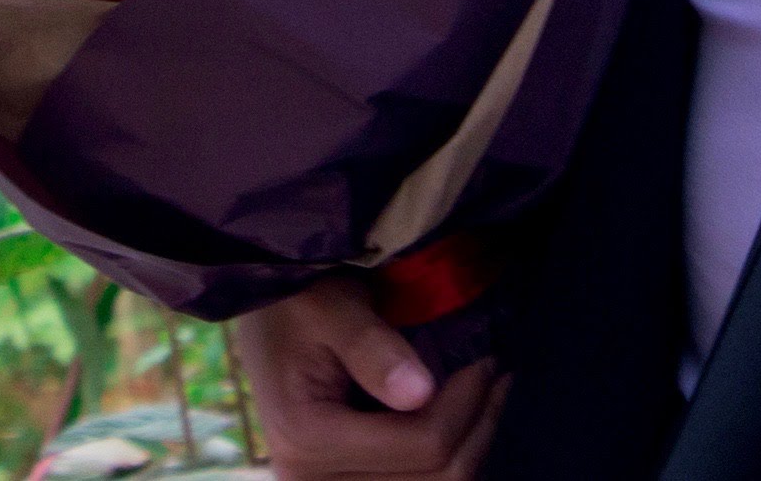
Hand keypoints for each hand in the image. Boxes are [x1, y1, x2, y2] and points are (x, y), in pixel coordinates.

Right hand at [232, 281, 505, 480]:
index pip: (424, 443)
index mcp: (307, 440)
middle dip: (478, 420)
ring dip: (473, 440)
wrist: (266, 316)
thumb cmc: (297, 297)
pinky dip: (452, 454)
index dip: (469, 398)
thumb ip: (370, 345)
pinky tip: (463, 414)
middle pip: (438, 478)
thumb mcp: (330, 303)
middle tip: (493, 367)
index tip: (487, 353)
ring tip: (485, 389)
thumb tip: (421, 392)